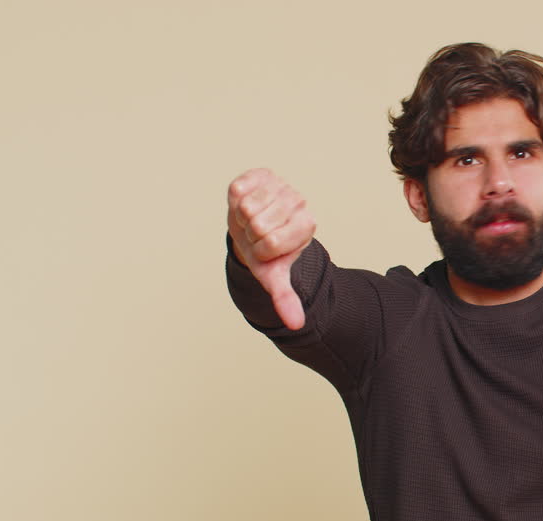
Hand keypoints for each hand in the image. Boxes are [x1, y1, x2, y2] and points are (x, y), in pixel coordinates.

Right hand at [227, 168, 315, 329]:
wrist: (253, 229)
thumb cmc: (266, 253)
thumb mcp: (274, 276)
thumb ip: (286, 299)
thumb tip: (296, 325)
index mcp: (308, 225)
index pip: (272, 242)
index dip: (261, 250)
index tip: (266, 249)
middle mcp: (299, 201)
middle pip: (258, 224)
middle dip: (250, 235)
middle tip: (257, 234)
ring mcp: (281, 184)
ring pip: (247, 206)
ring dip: (242, 218)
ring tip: (251, 221)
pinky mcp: (261, 173)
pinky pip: (237, 189)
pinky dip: (234, 201)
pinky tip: (245, 204)